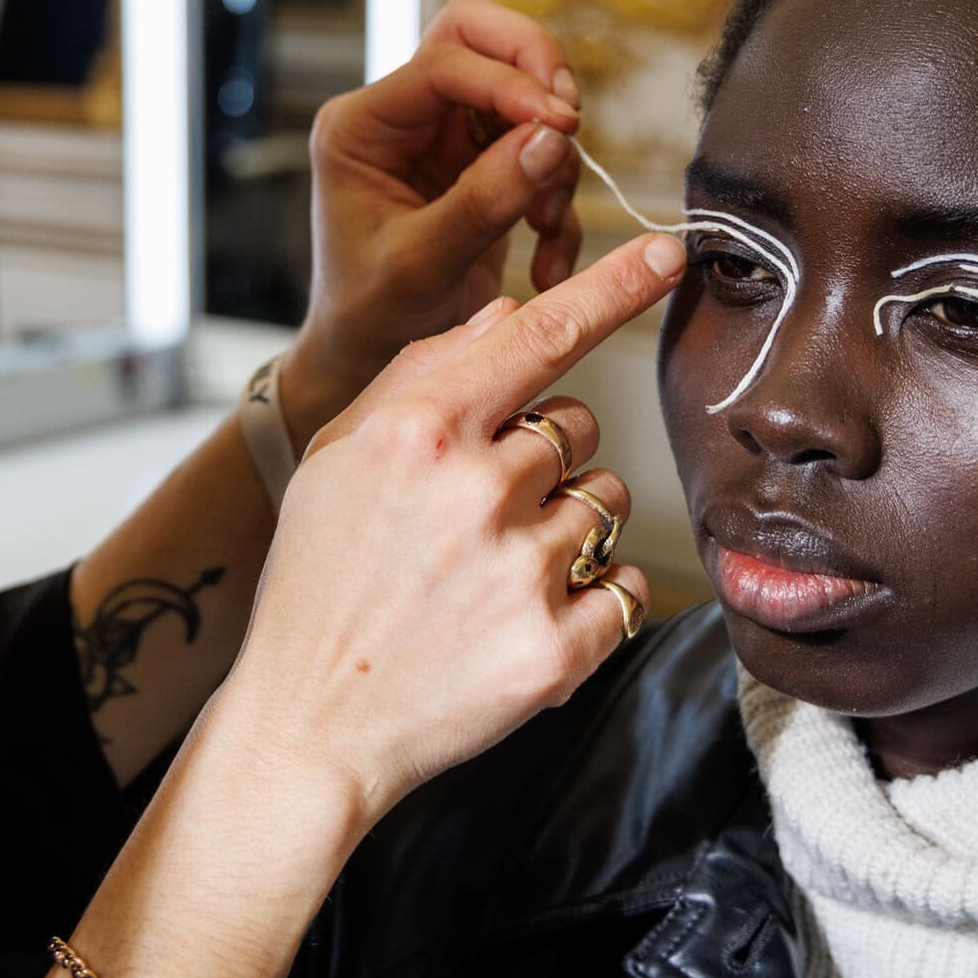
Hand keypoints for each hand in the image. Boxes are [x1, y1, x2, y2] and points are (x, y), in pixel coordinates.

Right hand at [209, 232, 686, 823]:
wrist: (309, 724)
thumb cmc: (319, 581)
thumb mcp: (338, 459)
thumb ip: (421, 374)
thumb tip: (507, 315)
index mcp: (420, 431)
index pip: (540, 335)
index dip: (614, 287)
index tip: (669, 253)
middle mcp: (477, 490)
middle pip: (578, 423)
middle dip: (543, 453)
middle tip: (476, 511)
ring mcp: (521, 572)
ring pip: (605, 500)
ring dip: (570, 524)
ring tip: (491, 570)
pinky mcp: (556, 649)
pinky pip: (627, 584)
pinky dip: (597, 595)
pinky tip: (527, 614)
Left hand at [281, 0, 584, 446]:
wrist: (370, 358)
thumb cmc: (373, 314)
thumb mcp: (422, 263)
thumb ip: (483, 198)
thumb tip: (550, 137)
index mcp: (362, 125)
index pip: (445, 61)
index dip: (510, 82)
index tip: (561, 123)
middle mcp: (402, 117)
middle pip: (481, 36)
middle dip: (537, 70)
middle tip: (568, 123)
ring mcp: (443, 136)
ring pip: (523, 94)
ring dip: (553, 155)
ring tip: (545, 225)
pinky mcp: (479, 164)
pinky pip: (539, 150)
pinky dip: (556, 199)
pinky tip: (546, 259)